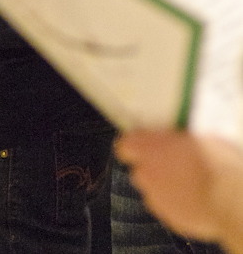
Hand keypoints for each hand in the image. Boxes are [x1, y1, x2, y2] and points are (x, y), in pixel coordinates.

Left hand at [116, 130, 242, 251]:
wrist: (229, 199)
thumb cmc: (215, 160)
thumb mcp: (196, 134)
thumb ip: (178, 137)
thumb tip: (179, 134)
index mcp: (147, 147)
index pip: (123, 146)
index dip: (133, 145)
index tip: (144, 143)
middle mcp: (145, 174)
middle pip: (139, 170)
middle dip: (151, 167)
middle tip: (172, 162)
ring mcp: (156, 200)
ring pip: (153, 191)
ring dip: (164, 186)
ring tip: (187, 182)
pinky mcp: (171, 219)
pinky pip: (168, 208)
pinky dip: (177, 203)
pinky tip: (195, 198)